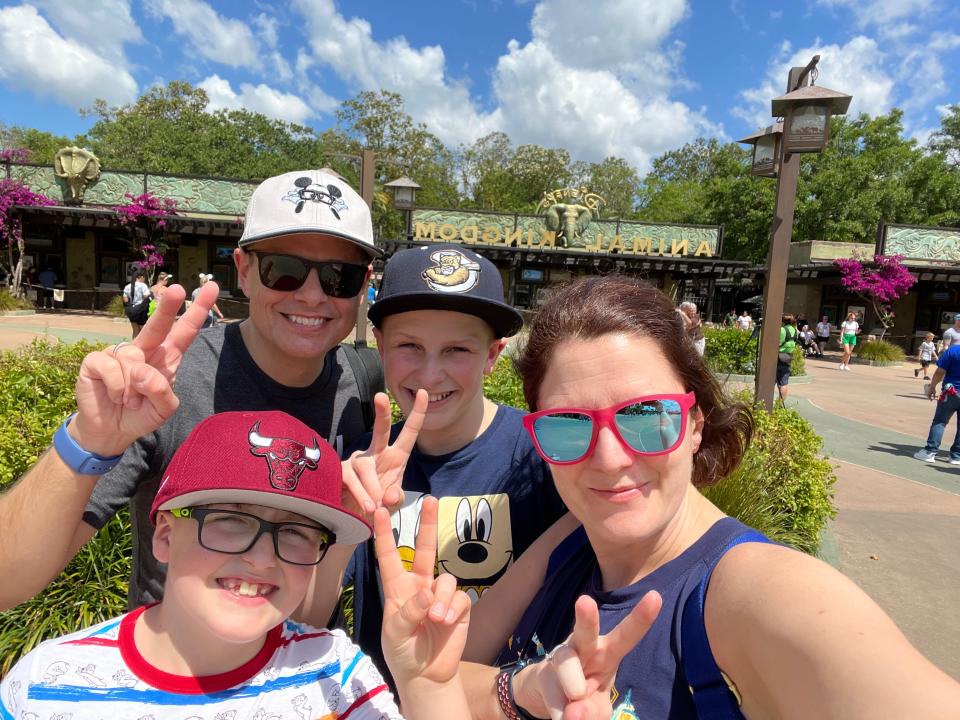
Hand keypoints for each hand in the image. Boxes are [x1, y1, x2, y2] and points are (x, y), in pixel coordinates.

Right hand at [68, 281, 220, 456]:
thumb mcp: (163, 408)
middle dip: (167, 306)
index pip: (185, 329)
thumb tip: (142, 372)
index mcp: (167, 356)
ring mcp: (119, 352)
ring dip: (133, 387)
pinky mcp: (96, 360)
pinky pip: (110, 367)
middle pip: (158, 324)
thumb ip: (162, 391)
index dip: (198, 309)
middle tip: (176, 289)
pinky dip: (117, 388)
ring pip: (132, 357)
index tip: (212, 287)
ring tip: (129, 401)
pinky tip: (115, 397)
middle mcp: (145, 348)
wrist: (112, 430)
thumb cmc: (141, 413)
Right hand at [341, 389, 426, 518]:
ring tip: (375, 507)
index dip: (417, 413)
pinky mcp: (342, 471)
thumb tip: (387, 496)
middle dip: (382, 413)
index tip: (424, 392)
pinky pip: (352, 479)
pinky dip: (361, 494)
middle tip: (381, 396)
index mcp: (396, 456)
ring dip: (373, 488)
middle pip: (381, 429)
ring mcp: (358, 460)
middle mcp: (377, 453)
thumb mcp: (393, 504)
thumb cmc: (379, 506)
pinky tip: (367, 506)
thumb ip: (395, 499)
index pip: (409, 432)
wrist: (356, 519)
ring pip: (365, 467)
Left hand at [376, 496, 470, 686]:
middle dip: (427, 524)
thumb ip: (409, 611)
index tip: (379, 511)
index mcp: (397, 589)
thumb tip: (427, 594)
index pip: (389, 556)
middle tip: (431, 500)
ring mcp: (440, 595)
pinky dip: (452, 609)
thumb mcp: (395, 634)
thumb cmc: (402, 653)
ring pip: (445, 580)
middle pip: (425, 549)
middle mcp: (420, 586)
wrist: (426, 676)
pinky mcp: (458, 607)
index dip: (384, 534)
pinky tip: (446, 623)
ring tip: (436, 620)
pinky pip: (459, 597)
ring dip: (441, 600)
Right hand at [514, 591, 661, 719]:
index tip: (655, 596)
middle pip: (586, 631)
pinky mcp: (542, 674)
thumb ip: (593, 712)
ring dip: (572, 680)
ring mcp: (561, 658)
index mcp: (607, 652)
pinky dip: (559, 710)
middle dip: (587, 618)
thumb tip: (574, 713)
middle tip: (585, 601)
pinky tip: (564, 716)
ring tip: (578, 695)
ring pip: (565, 659)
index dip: (641, 619)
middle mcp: (583, 649)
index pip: (626, 635)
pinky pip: (552, 691)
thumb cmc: (584, 694)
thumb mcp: (597, 707)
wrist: (548, 696)